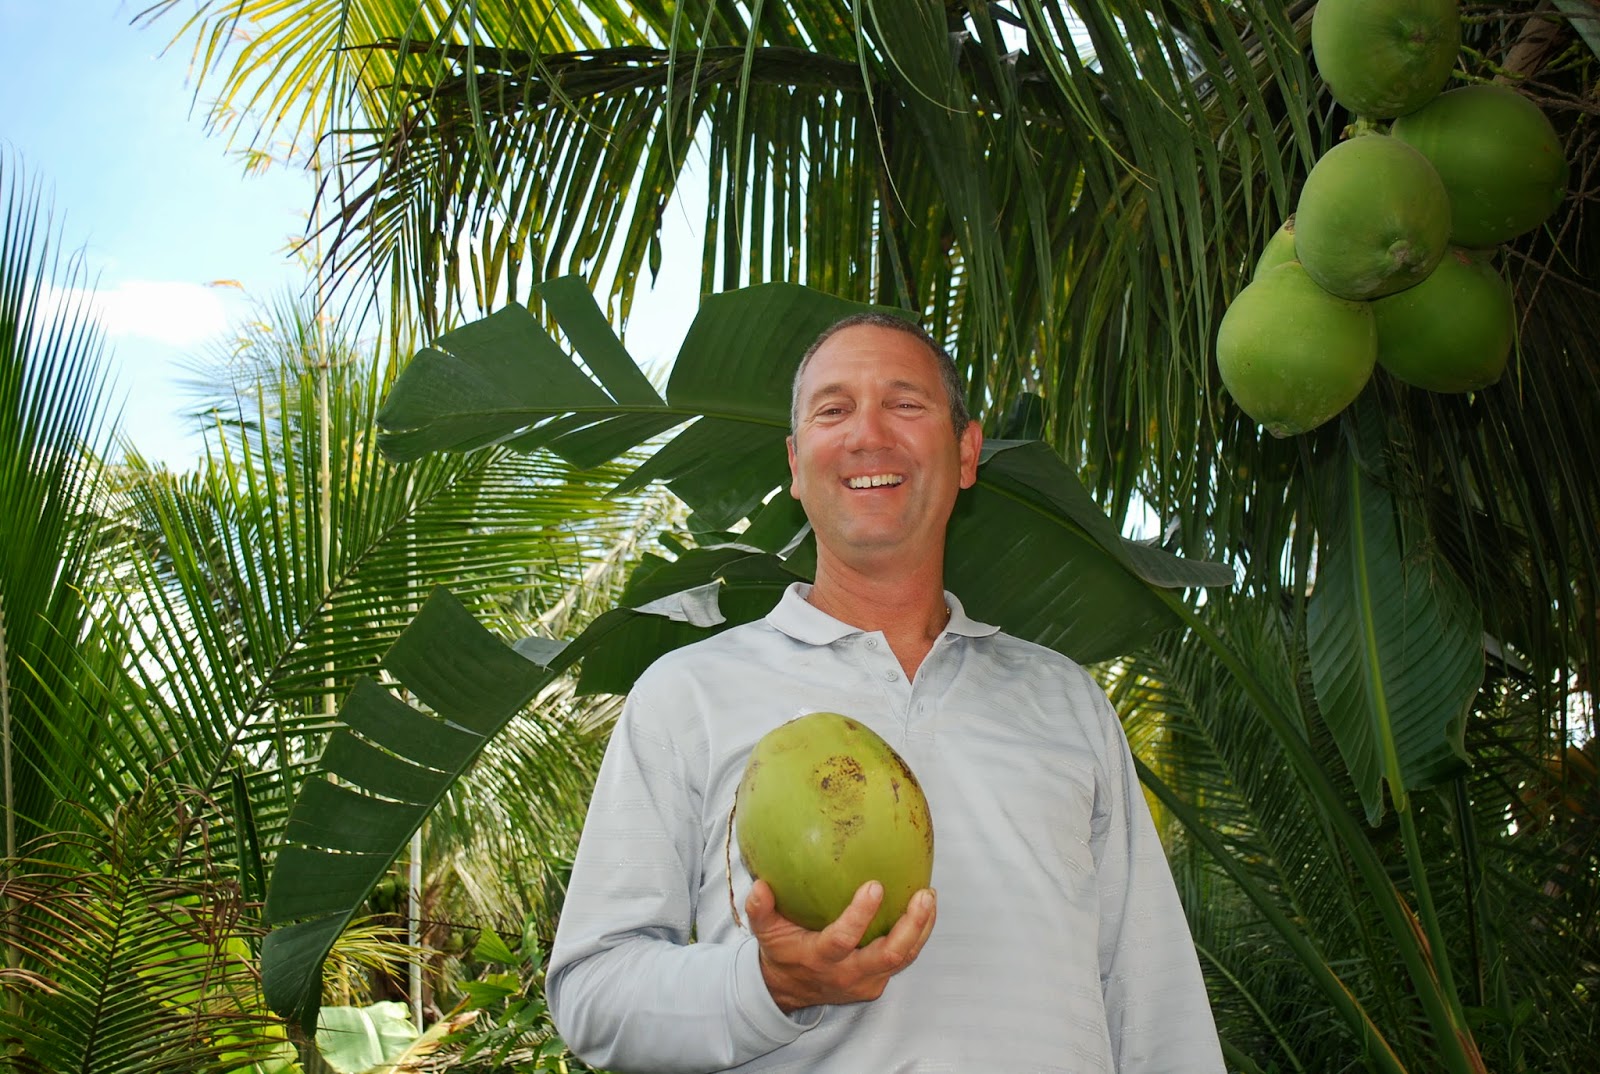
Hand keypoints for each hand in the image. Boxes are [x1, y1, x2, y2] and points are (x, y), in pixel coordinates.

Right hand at [745, 878, 936, 1013]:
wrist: (789, 991)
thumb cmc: (781, 951)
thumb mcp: (765, 932)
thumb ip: (759, 909)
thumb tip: (761, 886)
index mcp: (820, 958)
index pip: (843, 940)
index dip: (860, 916)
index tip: (874, 886)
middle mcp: (848, 974)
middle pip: (889, 955)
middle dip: (910, 926)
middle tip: (923, 895)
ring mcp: (867, 981)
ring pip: (903, 958)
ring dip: (921, 928)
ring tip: (929, 896)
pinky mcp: (877, 982)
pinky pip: (903, 958)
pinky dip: (917, 934)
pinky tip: (924, 906)